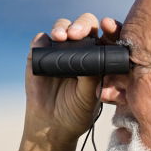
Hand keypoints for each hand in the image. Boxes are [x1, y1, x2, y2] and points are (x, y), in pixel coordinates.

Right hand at [23, 14, 121, 144]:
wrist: (52, 125)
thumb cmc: (76, 112)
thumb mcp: (90, 98)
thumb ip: (92, 78)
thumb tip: (91, 55)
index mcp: (100, 57)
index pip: (107, 35)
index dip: (109, 27)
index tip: (108, 26)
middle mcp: (81, 49)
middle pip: (84, 25)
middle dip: (82, 25)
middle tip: (76, 35)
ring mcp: (60, 49)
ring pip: (63, 27)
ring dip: (62, 27)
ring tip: (61, 38)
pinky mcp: (41, 53)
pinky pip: (41, 40)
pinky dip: (42, 39)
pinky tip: (44, 43)